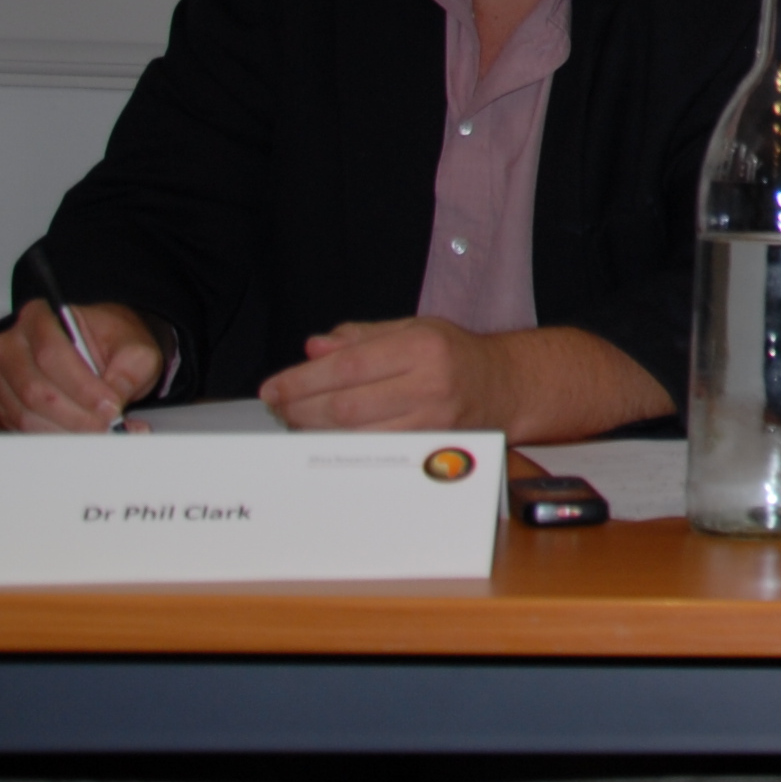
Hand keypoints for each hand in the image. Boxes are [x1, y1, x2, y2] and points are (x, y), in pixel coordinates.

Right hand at [0, 301, 166, 432]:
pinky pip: (23, 429)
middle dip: (75, 415)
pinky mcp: (5, 405)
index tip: (110, 406)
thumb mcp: (134, 348)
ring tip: (100, 433)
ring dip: (65, 430)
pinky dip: (55, 438)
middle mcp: (12, 345)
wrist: (102, 351)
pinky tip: (82, 438)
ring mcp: (3, 378)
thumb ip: (128, 371)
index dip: (82, 387)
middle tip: (106, 426)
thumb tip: (114, 402)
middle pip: (35, 389)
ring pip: (26, 415)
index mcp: (38, 317)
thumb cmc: (113, 342)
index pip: (52, 355)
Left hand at [258, 320, 672, 441]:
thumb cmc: (453, 355)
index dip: (303, 380)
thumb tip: (313, 347)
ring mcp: (433, 423)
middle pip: (346, 407)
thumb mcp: (413, 328)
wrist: (507, 386)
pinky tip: (325, 441)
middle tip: (278, 408)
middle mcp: (430, 385)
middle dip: (300, 410)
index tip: (273, 387)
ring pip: (356, 437)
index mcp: (422, 346)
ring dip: (315, 434)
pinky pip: (375, 453)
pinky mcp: (431, 450)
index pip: (348, 366)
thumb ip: (361, 337)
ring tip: (296, 423)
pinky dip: (342, 449)